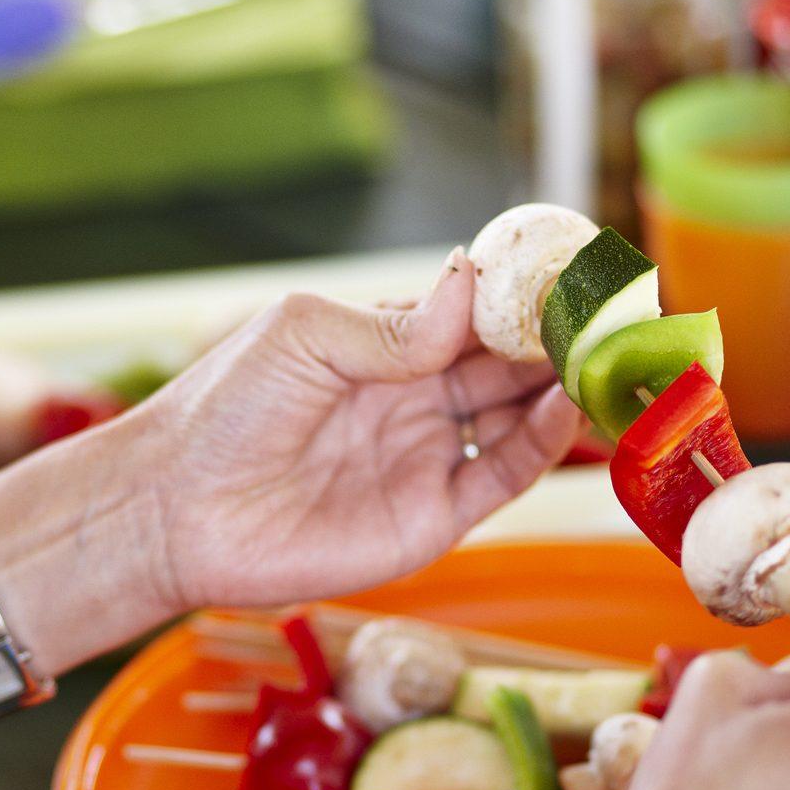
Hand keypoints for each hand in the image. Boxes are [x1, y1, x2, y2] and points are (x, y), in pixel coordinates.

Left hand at [143, 247, 582, 608]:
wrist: (177, 510)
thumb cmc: (223, 410)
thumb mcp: (304, 338)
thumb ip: (396, 325)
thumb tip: (471, 278)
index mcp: (382, 345)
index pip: (471, 314)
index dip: (522, 296)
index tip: (572, 271)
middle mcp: (413, 399)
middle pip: (507, 365)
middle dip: (557, 341)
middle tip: (613, 315)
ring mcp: (425, 458)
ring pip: (516, 419)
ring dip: (561, 390)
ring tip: (602, 359)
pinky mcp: (430, 518)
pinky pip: (500, 478)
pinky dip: (539, 446)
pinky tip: (563, 410)